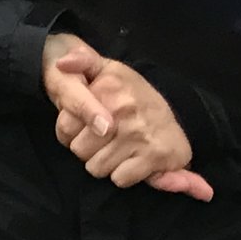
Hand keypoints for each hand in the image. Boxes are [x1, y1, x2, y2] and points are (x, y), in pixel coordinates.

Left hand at [44, 38, 212, 198]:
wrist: (179, 113)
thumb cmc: (132, 94)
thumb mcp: (107, 70)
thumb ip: (82, 61)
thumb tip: (61, 62)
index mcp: (108, 87)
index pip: (64, 126)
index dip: (69, 132)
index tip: (83, 126)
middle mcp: (124, 109)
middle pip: (78, 150)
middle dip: (87, 149)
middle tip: (104, 139)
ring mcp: (140, 133)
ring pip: (96, 167)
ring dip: (104, 163)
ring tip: (118, 148)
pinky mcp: (157, 156)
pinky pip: (119, 178)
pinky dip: (123, 175)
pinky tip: (132, 159)